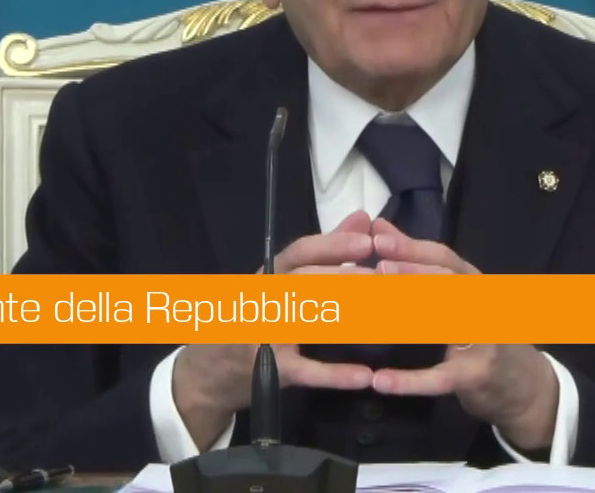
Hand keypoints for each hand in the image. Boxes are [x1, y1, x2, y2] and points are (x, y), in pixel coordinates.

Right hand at [171, 211, 378, 448]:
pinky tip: (366, 376)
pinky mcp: (269, 372)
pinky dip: (336, 375)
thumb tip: (363, 218)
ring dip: (349, 320)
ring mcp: (263, 336)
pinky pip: (306, 372)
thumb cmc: (252, 318)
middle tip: (385, 278)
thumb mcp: (280, 281)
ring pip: (307, 322)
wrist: (207, 373)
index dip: (333, 245)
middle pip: (304, 283)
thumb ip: (325, 251)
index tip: (367, 240)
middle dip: (346, 279)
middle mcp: (262, 301)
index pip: (298, 253)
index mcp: (268, 276)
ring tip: (387, 319)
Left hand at [367, 218, 560, 453]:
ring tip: (375, 313)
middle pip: (448, 284)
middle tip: (378, 268)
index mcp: (473, 282)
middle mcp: (482, 305)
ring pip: (446, 324)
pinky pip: (440, 378)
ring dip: (410, 318)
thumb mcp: (458, 295)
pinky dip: (409, 381)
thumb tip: (379, 228)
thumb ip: (419, 263)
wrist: (528, 385)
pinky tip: (379, 381)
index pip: (445, 257)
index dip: (411, 247)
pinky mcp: (477, 376)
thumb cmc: (483, 333)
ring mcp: (483, 341)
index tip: (377, 237)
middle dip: (413, 274)